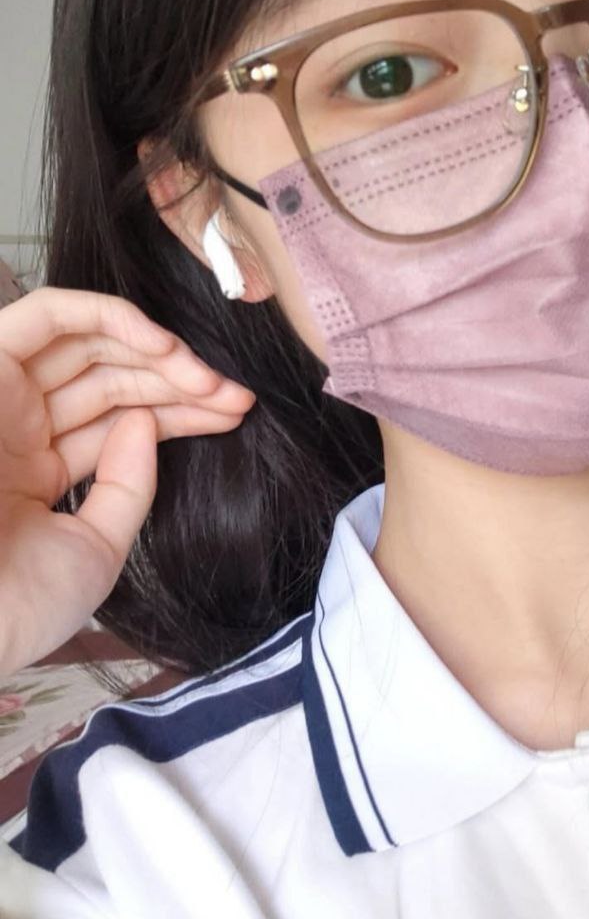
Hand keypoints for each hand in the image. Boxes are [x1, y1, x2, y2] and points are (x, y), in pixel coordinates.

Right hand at [0, 288, 255, 678]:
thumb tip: (144, 421)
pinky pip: (45, 315)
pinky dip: (107, 314)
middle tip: (235, 394)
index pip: (120, 421)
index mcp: (35, 470)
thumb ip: (129, 485)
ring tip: (209, 378)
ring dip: (156, 351)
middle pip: (112, 378)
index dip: (181, 411)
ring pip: (88, 343)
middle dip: (181, 381)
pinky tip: (163, 345)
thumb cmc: (17, 604)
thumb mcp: (96, 547)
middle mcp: (16, 426)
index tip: (236, 412)